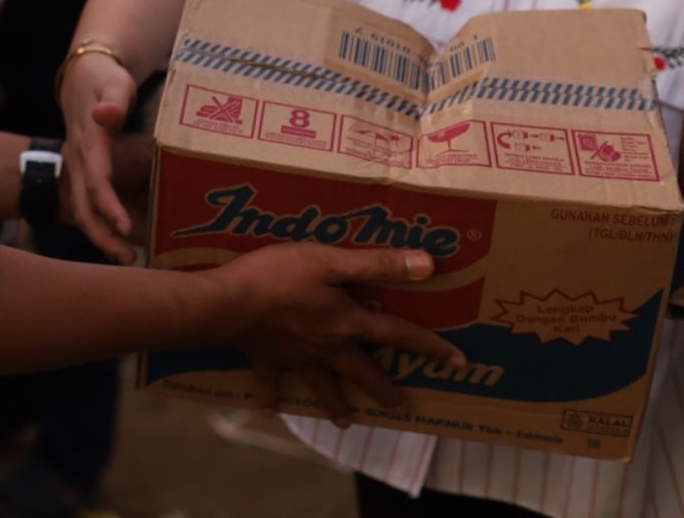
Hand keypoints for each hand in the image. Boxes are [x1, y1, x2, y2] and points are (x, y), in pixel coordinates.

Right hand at [58, 50, 141, 262]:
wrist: (79, 78)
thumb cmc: (104, 81)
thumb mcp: (112, 84)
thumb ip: (113, 101)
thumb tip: (105, 116)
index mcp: (88, 143)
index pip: (96, 180)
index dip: (108, 206)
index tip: (124, 228)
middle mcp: (78, 162)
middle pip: (83, 207)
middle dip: (103, 236)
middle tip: (128, 258)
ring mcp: (77, 171)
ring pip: (83, 212)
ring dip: (102, 238)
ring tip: (128, 258)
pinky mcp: (83, 176)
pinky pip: (89, 207)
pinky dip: (103, 227)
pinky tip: (126, 242)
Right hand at [212, 245, 463, 426]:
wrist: (226, 305)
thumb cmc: (277, 277)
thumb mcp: (329, 261)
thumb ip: (376, 264)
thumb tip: (428, 266)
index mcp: (346, 323)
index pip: (397, 335)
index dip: (429, 346)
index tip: (457, 362)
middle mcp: (326, 347)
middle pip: (362, 372)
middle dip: (383, 389)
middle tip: (401, 406)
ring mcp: (295, 356)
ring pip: (321, 385)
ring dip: (334, 404)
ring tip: (346, 422)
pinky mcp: (264, 357)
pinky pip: (269, 381)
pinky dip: (269, 395)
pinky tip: (267, 409)